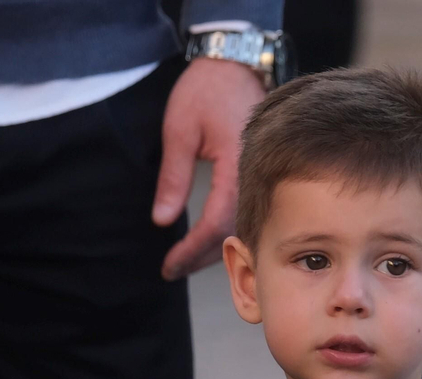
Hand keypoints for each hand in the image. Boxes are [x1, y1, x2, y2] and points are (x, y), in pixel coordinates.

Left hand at [151, 57, 265, 280]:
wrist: (235, 64)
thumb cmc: (206, 90)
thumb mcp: (179, 130)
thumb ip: (172, 178)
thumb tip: (162, 221)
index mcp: (237, 166)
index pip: (216, 222)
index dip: (192, 249)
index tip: (170, 265)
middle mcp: (254, 175)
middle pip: (232, 232)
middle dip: (201, 257)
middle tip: (173, 270)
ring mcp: (259, 174)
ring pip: (240, 224)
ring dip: (214, 247)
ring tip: (186, 261)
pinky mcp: (257, 172)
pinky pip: (245, 210)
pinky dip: (225, 229)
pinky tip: (208, 238)